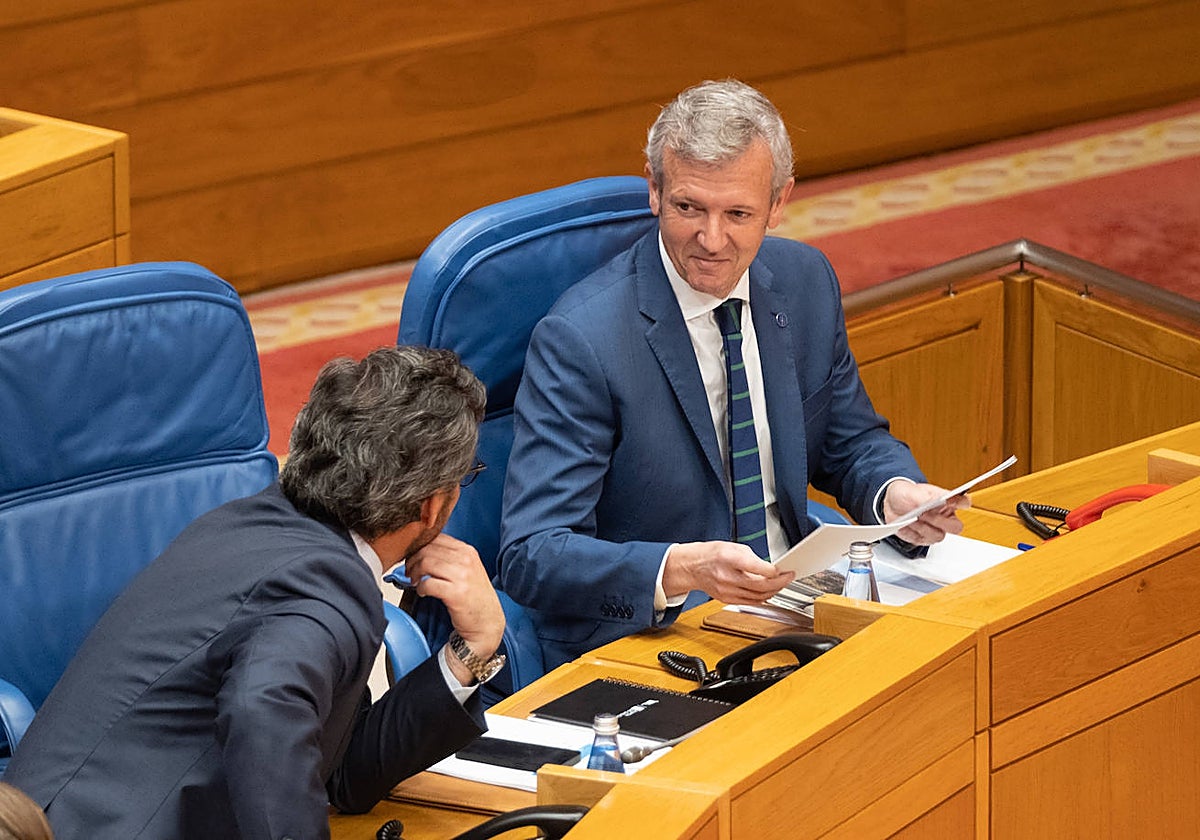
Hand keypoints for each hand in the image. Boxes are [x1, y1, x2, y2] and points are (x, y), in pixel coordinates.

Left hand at [403, 533, 504, 677]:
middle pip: (427, 549)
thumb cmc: (475, 596)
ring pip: (426, 563)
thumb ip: (449, 557)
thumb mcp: (467, 568)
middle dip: (412, 560)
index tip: (413, 557)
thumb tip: (421, 550)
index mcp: (467, 550)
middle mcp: (466, 559)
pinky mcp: (456, 593)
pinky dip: (419, 588)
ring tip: (414, 582)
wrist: (487, 621)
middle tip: (409, 571)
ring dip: (414, 574)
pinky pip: (427, 584)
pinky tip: (422, 592)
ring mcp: (462, 576)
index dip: (419, 546)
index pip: (436, 537)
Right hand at [661, 541, 793, 604]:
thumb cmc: (711, 554)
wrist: (692, 567)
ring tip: (781, 584)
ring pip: (758, 596)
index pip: (758, 569)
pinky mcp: (727, 599)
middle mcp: (727, 576)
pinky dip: (763, 598)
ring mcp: (726, 590)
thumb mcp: (733, 546)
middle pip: (760, 586)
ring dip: (773, 591)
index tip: (785, 570)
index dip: (775, 572)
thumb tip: (769, 569)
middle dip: (779, 583)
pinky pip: (751, 602)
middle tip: (788, 577)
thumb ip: (752, 558)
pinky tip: (768, 592)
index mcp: (729, 558)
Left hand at [883, 480, 969, 544]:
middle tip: (925, 513)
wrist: (892, 503)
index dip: (961, 503)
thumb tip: (936, 501)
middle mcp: (945, 518)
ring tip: (911, 518)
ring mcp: (936, 530)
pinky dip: (911, 532)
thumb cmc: (908, 495)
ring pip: (938, 536)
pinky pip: (921, 540)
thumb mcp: (914, 491)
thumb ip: (927, 497)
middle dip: (939, 521)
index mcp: (948, 502)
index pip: (963, 502)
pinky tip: (905, 525)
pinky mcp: (923, 539)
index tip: (950, 500)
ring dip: (923, 527)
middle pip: (956, 527)